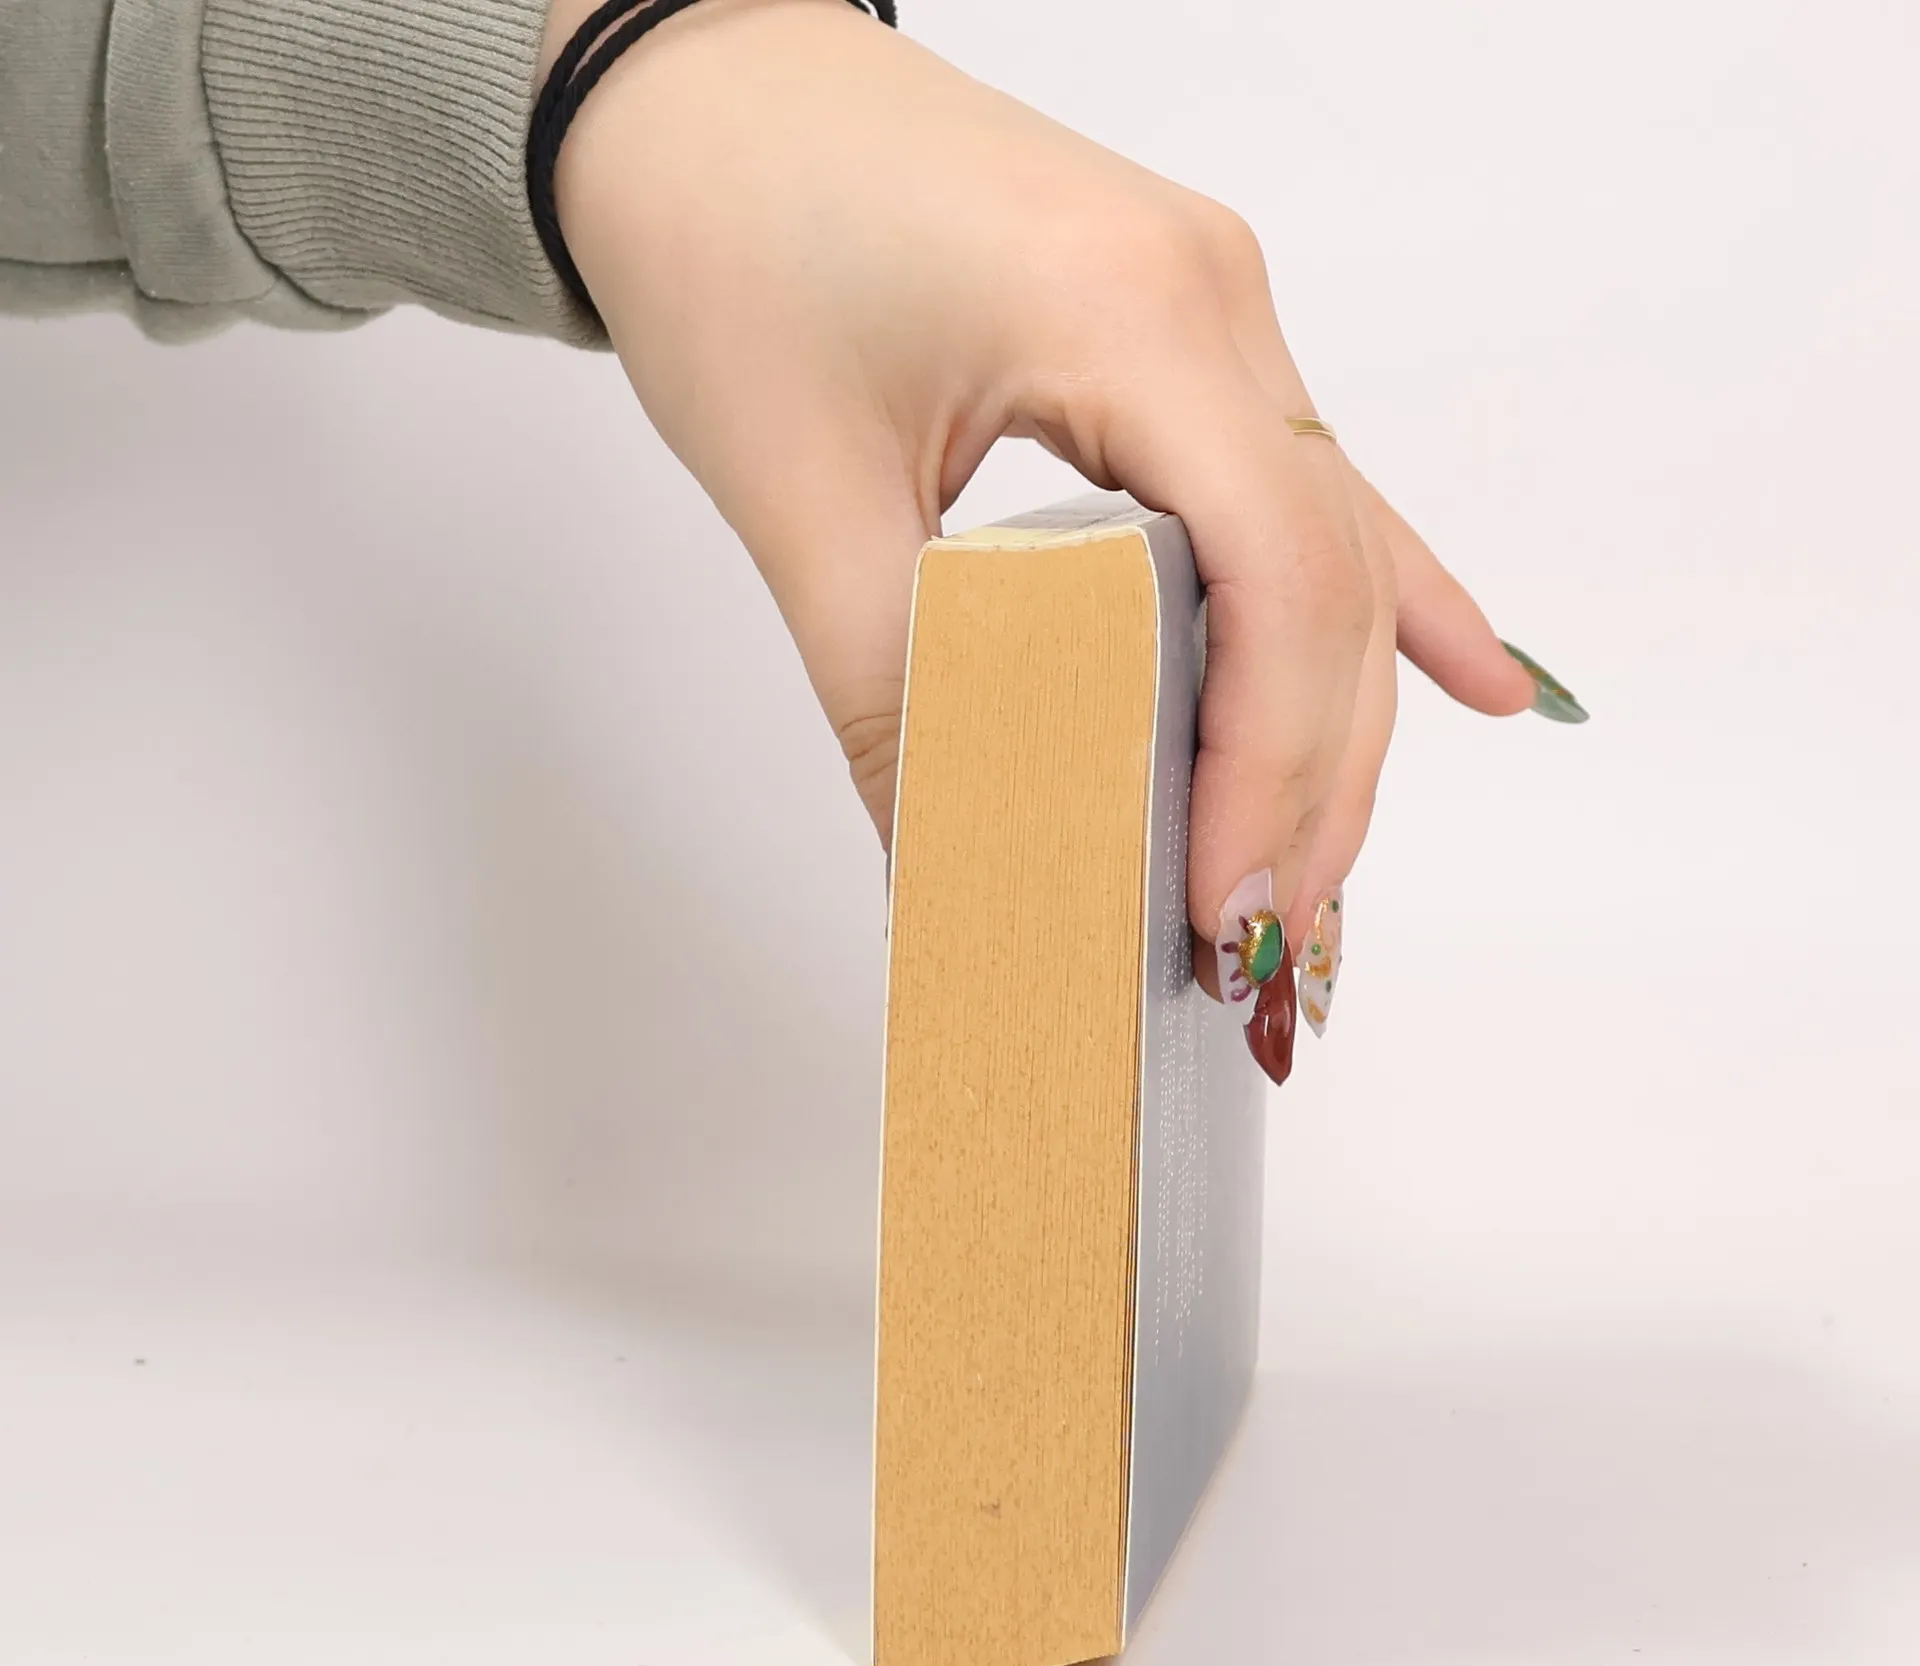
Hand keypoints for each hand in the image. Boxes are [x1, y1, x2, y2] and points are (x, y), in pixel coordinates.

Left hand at [545, 0, 1542, 977]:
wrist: (699, 84)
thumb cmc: (726, 230)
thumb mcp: (796, 487)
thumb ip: (891, 693)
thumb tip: (957, 877)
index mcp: (1130, 310)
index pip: (1276, 577)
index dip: (1267, 769)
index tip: (1214, 910)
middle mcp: (1215, 303)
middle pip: (1332, 583)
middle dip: (1308, 785)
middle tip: (1259, 947)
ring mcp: (1218, 314)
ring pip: (1334, 555)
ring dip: (1329, 729)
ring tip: (1309, 888)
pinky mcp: (1187, 341)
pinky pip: (1315, 491)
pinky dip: (1384, 605)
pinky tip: (1479, 684)